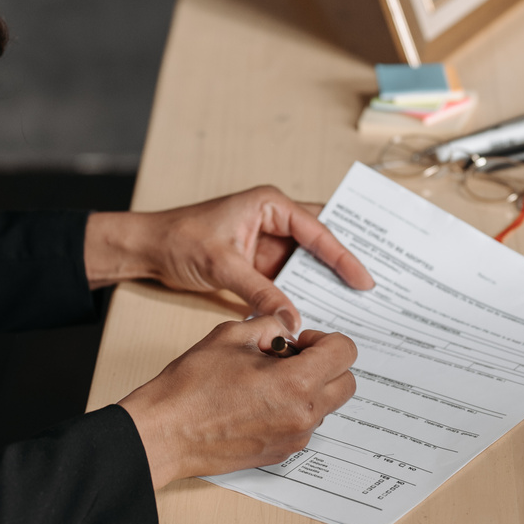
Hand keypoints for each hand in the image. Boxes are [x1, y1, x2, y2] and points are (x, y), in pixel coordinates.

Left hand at [84, 185, 373, 333]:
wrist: (148, 249)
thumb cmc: (179, 240)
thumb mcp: (222, 266)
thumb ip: (259, 292)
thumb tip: (290, 318)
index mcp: (270, 204)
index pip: (317, 230)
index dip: (344, 256)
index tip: (364, 280)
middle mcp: (274, 219)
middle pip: (320, 243)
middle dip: (345, 264)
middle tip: (374, 290)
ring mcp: (268, 243)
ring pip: (308, 263)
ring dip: (327, 283)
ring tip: (356, 305)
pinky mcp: (260, 264)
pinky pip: (291, 279)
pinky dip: (304, 294)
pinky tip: (321, 311)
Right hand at [118, 319, 358, 487]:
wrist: (164, 433)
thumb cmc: (191, 385)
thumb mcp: (232, 335)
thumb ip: (270, 325)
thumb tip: (286, 330)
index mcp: (297, 383)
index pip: (345, 353)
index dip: (323, 339)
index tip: (298, 342)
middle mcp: (304, 416)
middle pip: (346, 383)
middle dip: (326, 364)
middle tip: (290, 358)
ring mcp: (294, 439)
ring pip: (326, 406)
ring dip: (310, 388)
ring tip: (267, 381)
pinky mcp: (281, 454)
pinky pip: (305, 425)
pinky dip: (294, 409)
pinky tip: (258, 402)